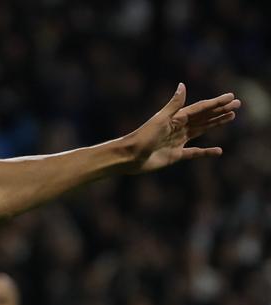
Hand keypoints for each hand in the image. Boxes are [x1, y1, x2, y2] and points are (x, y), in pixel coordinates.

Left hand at [126, 83, 240, 172]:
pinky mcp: (175, 155)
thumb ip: (174, 105)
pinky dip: (206, 152)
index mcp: (176, 118)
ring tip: (231, 117)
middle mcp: (178, 128)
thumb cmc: (142, 137)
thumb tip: (182, 85)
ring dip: (216, 124)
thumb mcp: (160, 119)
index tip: (231, 97)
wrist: (128, 157)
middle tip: (238, 105)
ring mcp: (178, 141)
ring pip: (201, 130)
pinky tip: (218, 151)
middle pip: (204, 117)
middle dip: (220, 111)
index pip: (201, 108)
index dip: (216, 103)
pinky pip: (194, 153)